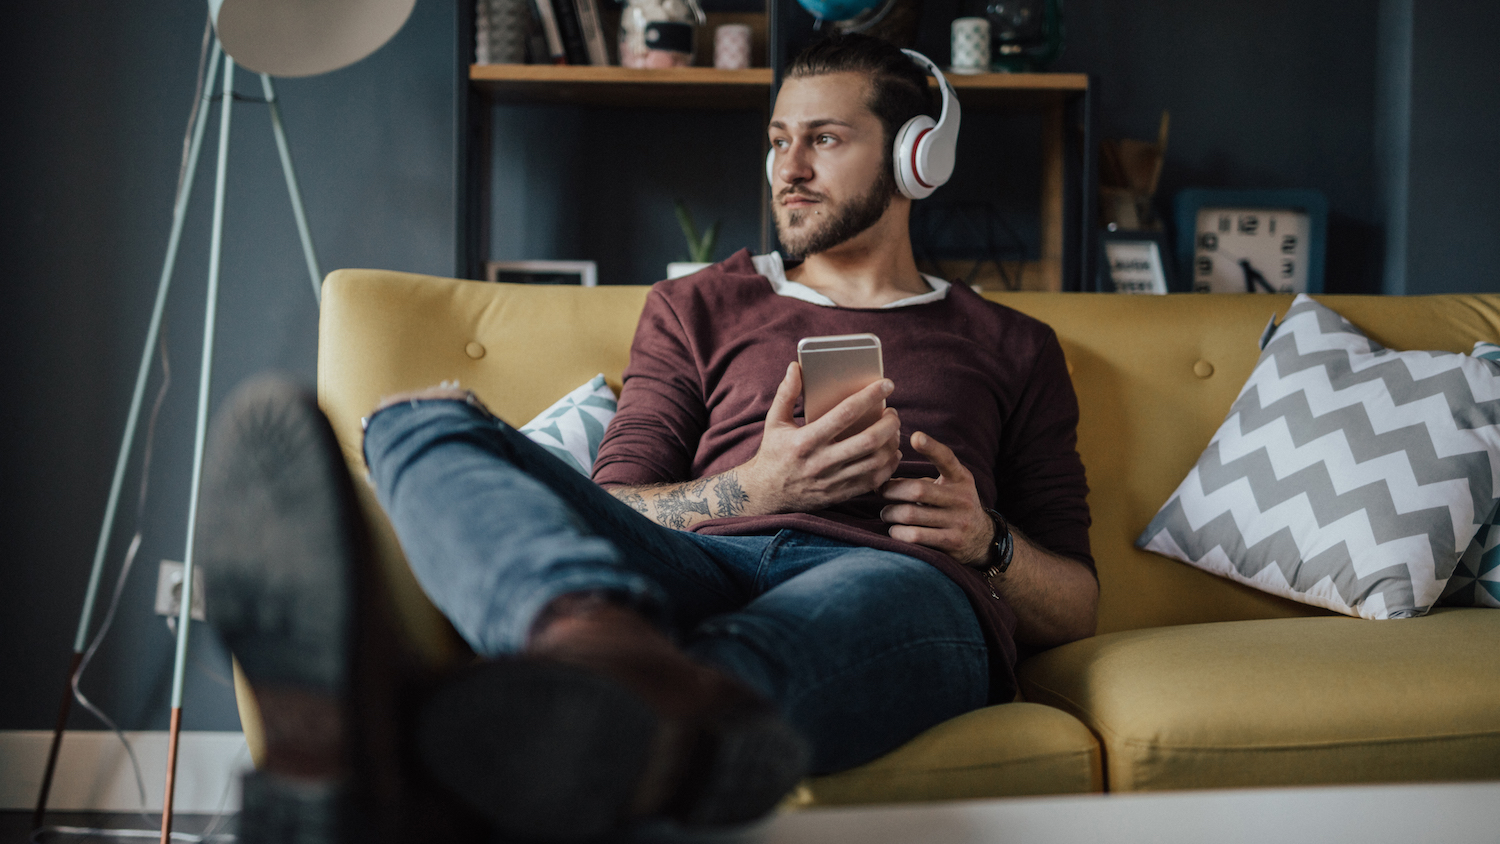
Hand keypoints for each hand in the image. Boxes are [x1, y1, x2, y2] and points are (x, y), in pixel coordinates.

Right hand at [741, 362, 902, 512]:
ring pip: (876, 461)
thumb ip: (785, 394)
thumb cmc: (773, 453)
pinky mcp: (840, 494)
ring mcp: (833, 481)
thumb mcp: (774, 422)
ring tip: (893, 430)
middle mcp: (821, 462)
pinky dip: (888, 465)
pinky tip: (890, 452)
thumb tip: (795, 367)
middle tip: (892, 412)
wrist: (766, 494)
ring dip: (892, 443)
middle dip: (889, 423)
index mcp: (805, 441)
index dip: (870, 396)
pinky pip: (874, 481)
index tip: (886, 384)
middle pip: (869, 440)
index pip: (845, 413)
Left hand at [879, 431, 991, 565]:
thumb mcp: (949, 487)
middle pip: (917, 489)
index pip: (947, 459)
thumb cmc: (953, 506)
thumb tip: (882, 481)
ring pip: (911, 514)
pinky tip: (895, 530)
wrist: (982, 539)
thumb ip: (921, 481)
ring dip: (890, 514)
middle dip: (891, 491)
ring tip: (886, 513)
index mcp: (961, 478)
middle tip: (881, 492)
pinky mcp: (952, 542)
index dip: (931, 448)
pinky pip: (915, 536)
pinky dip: (898, 533)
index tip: (915, 436)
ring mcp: (959, 521)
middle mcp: (962, 498)